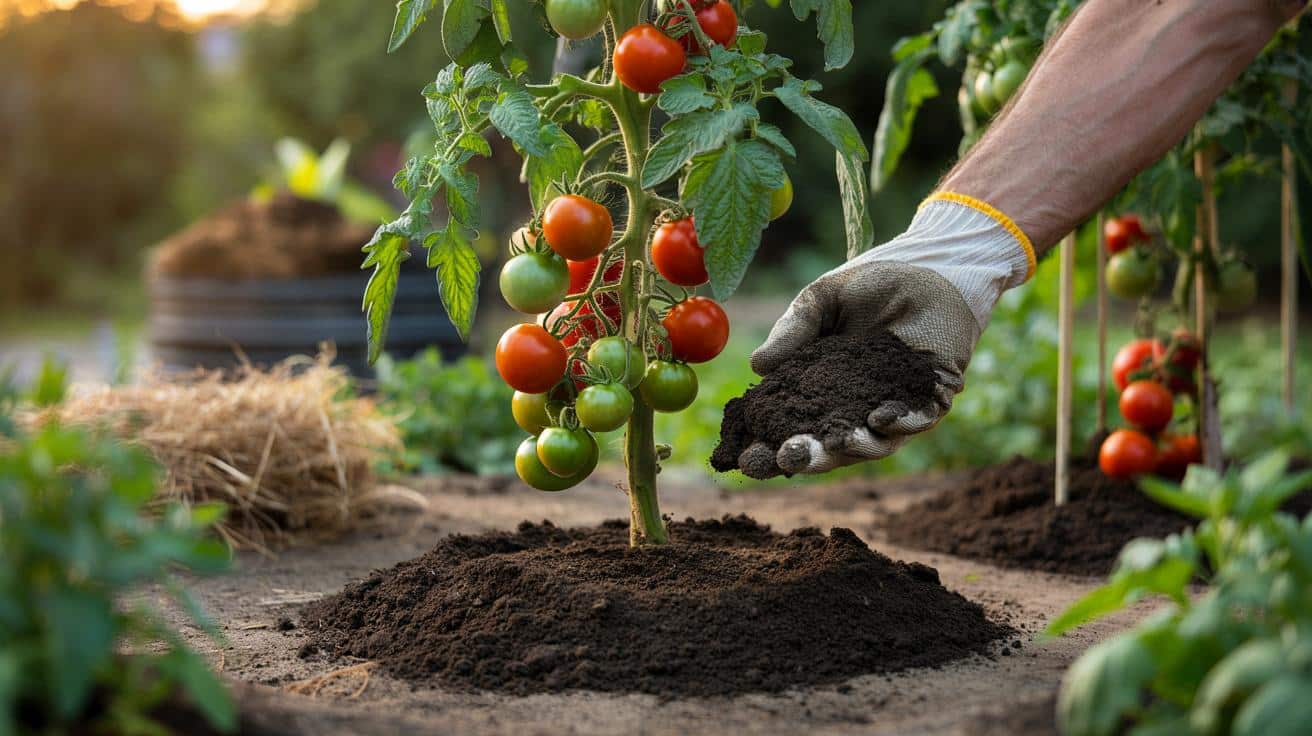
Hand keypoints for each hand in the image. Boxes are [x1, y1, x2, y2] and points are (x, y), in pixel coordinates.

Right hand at [742, 196, 1033, 475]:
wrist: (926, 266)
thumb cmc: (870, 284)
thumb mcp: (819, 303)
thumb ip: (792, 332)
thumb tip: (758, 366)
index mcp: (821, 392)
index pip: (789, 428)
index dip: (766, 445)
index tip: (743, 456)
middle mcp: (854, 410)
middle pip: (826, 447)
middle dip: (805, 457)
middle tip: (783, 458)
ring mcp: (892, 409)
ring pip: (871, 444)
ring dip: (850, 448)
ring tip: (832, 444)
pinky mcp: (931, 401)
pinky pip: (916, 422)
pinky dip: (898, 425)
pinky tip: (878, 420)